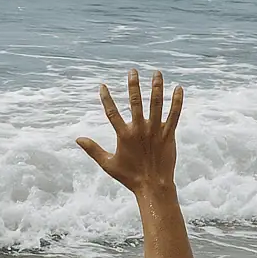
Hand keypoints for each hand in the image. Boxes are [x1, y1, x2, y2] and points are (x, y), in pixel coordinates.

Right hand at [77, 68, 183, 194]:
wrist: (153, 186)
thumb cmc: (129, 177)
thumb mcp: (107, 164)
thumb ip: (93, 150)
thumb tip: (77, 139)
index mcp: (124, 135)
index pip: (112, 112)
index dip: (106, 98)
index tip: (102, 86)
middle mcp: (139, 130)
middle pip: (135, 102)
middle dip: (133, 85)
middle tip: (132, 71)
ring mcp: (156, 131)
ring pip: (156, 104)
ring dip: (157, 87)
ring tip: (157, 73)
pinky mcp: (169, 135)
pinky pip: (174, 115)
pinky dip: (177, 101)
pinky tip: (179, 88)